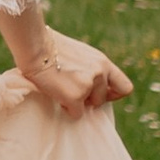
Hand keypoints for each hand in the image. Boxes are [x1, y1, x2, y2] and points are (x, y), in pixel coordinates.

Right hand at [9, 22, 130, 117]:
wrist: (35, 46)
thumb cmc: (50, 46)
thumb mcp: (79, 53)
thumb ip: (90, 67)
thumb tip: (90, 84)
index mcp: (102, 62)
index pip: (124, 86)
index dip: (113, 94)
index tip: (100, 94)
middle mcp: (100, 73)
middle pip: (103, 99)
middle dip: (90, 99)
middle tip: (73, 91)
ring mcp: (88, 85)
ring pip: (89, 106)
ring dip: (77, 102)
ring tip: (61, 89)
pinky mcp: (75, 97)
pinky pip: (75, 113)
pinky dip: (67, 108)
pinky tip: (56, 95)